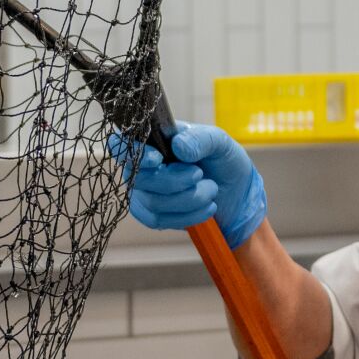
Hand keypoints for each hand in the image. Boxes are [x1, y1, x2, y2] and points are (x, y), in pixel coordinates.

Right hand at [122, 123, 266, 249]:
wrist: (237, 193)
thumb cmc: (222, 161)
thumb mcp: (219, 142)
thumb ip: (201, 139)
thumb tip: (179, 147)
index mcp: (153, 141)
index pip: (121, 145)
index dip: (133, 154)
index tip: (157, 159)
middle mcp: (142, 167)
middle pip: (140, 178)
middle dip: (173, 180)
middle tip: (200, 173)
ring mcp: (145, 192)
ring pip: (152, 202)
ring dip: (188, 198)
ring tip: (211, 189)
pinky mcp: (153, 214)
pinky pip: (159, 220)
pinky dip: (188, 215)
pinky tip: (207, 207)